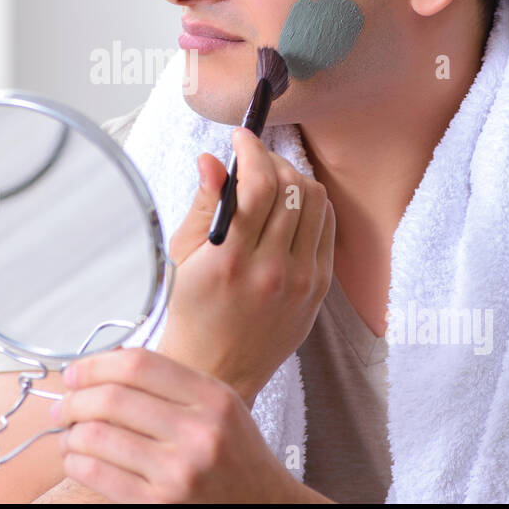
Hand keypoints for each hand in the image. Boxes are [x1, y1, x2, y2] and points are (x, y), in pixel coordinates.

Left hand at [52, 346, 301, 502]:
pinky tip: (77, 458)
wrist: (265, 507)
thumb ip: (172, 383)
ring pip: (98, 436)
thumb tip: (103, 367)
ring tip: (68, 434)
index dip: (95, 365)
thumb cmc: (236, 456)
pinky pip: (98, 474)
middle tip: (62, 405)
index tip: (76, 372)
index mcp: (213, 398)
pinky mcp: (161, 504)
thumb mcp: (219, 406)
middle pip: (112, 398)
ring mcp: (179, 471)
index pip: (138, 364)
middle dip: (74, 399)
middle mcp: (198, 432)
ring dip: (70, 433)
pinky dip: (76, 462)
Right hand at [158, 126, 334, 404]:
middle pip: (292, 185)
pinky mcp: (319, 289)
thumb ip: (203, 204)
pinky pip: (327, 228)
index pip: (259, 183)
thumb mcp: (181, 256)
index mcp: (231, 259)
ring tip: (270, 182)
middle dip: (271, 159)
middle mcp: (272, 269)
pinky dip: (310, 207)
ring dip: (294, 179)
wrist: (216, 371)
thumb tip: (213, 160)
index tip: (240, 137)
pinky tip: (288, 208)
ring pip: (316, 201)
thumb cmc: (189, 312)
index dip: (252, 148)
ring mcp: (302, 281)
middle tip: (251, 159)